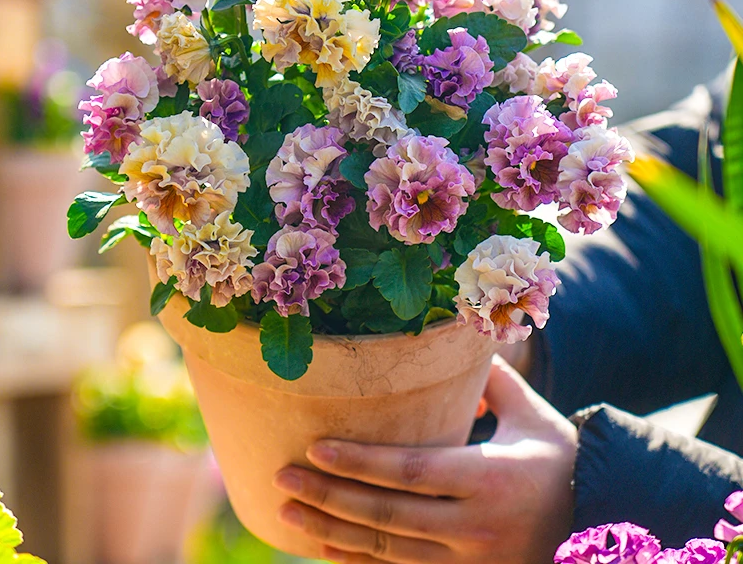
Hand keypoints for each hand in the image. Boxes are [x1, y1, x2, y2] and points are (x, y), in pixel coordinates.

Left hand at [273, 356, 576, 563]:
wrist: (601, 524)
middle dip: (331, 497)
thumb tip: (450, 341)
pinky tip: (328, 549)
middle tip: (283, 478)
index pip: (413, 471)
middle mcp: (477, 528)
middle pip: (389, 516)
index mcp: (490, 479)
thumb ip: (488, 377)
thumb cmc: (559, 460)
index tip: (316, 449)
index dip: (362, 463)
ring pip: (389, 555)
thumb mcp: (531, 414)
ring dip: (335, 534)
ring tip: (288, 513)